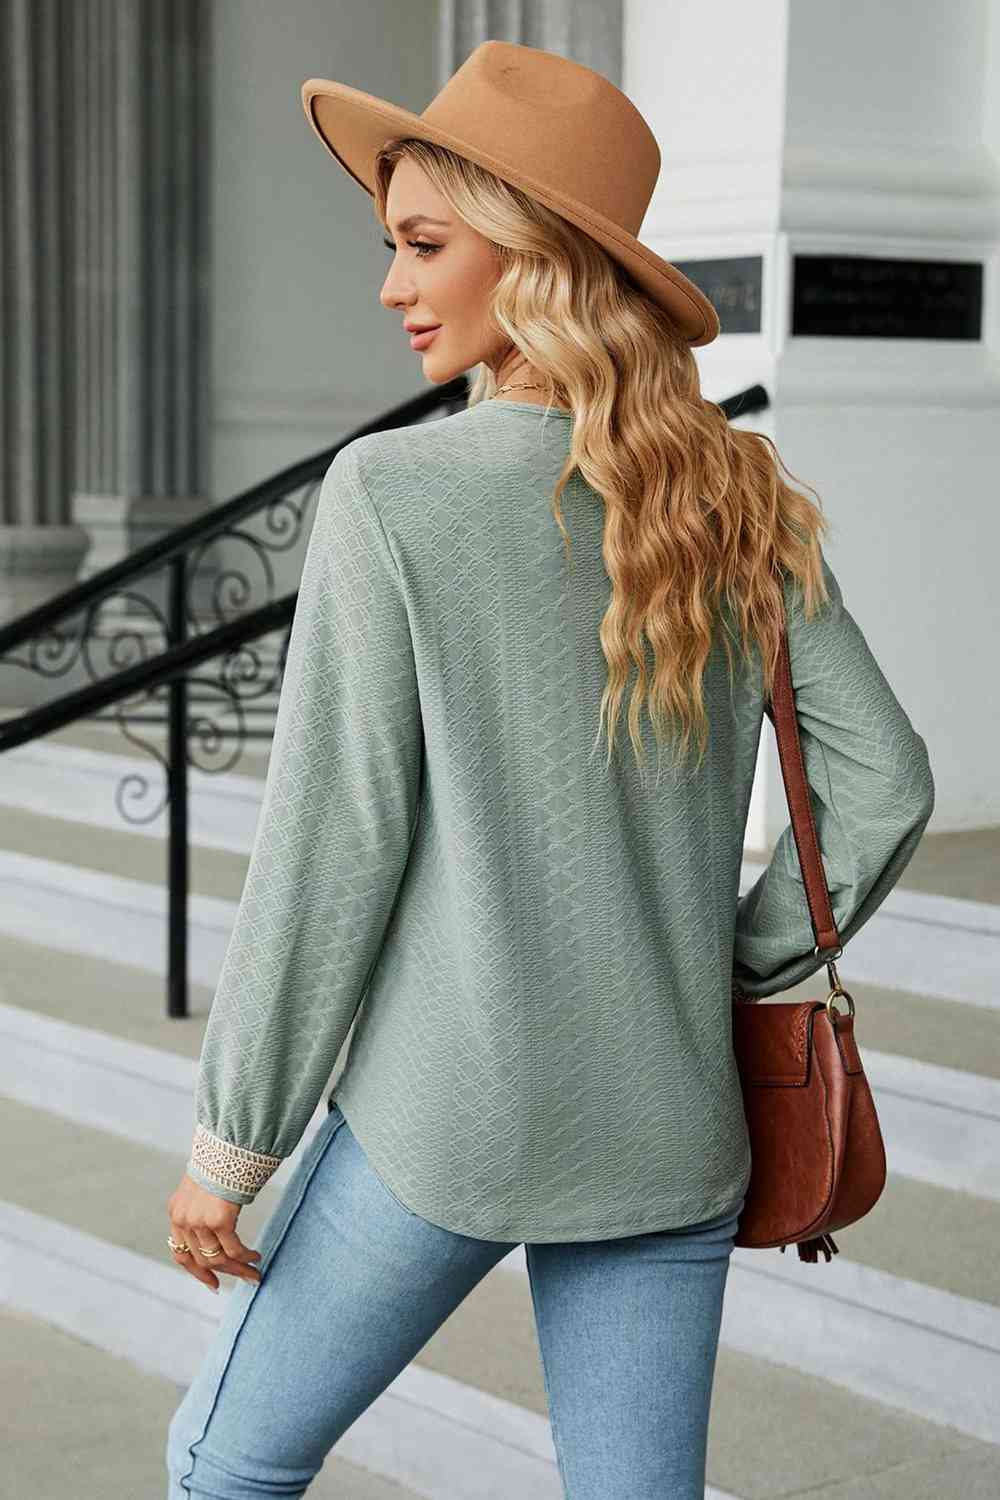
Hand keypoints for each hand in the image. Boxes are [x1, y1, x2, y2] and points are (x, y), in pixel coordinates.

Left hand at [166, 1174, 262, 1293]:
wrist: (228, 1145)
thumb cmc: (220, 1163)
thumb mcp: (201, 1189)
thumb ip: (202, 1210)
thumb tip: (217, 1231)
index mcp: (176, 1212)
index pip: (180, 1253)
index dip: (196, 1272)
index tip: (213, 1283)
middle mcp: (184, 1220)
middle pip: (201, 1259)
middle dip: (226, 1273)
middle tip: (246, 1278)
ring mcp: (200, 1221)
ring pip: (218, 1258)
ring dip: (239, 1268)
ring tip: (255, 1271)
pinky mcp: (219, 1220)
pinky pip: (233, 1249)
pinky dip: (246, 1256)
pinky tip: (256, 1255)